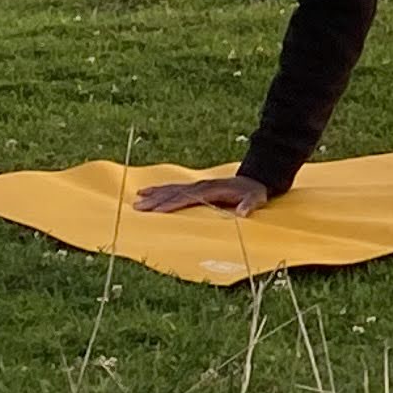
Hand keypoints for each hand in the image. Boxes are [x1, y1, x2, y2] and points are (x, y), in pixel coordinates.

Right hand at [133, 172, 273, 215]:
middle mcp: (201, 186)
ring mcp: (197, 185)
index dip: (172, 204)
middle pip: (175, 193)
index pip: (188, 198)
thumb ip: (249, 205)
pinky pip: (174, 188)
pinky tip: (147, 192)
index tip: (157, 211)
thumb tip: (243, 213)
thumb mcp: (256, 198)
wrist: (254, 180)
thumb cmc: (254, 192)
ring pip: (171, 189)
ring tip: (137, 199)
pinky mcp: (195, 187)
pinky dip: (160, 190)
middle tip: (138, 207)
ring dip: (154, 194)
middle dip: (156, 200)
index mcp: (211, 190)